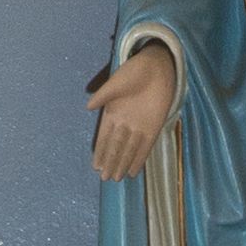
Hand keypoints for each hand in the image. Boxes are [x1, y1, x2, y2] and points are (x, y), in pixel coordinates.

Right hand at [89, 40, 176, 180]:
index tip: (95, 166)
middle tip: (105, 178)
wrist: (157, 67)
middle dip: (111, 161)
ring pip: (129, 150)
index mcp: (113, 113)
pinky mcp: (154, 127)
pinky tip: (134, 171)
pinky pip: (145, 146)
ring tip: (116, 178)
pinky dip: (140, 159)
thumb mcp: (116, 82)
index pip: (104, 137)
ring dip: (123, 163)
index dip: (100, 151)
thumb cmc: (133, 72)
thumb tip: (88, 106)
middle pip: (116, 146)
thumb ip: (103, 95)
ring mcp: (139, 126)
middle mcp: (125, 123)